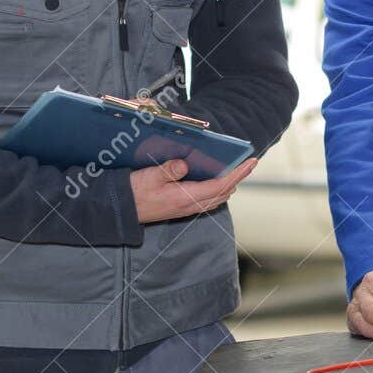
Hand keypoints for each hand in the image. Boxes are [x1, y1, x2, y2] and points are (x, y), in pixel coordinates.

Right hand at [130, 157, 256, 223]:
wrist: (120, 211)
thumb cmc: (133, 192)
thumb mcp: (148, 177)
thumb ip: (167, 170)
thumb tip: (184, 164)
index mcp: (185, 197)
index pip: (220, 185)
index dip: (238, 173)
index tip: (251, 162)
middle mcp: (189, 206)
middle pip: (223, 192)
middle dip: (238, 177)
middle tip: (249, 163)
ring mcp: (186, 209)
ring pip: (217, 198)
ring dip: (229, 185)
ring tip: (238, 170)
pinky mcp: (181, 209)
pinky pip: (207, 201)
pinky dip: (218, 190)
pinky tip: (218, 182)